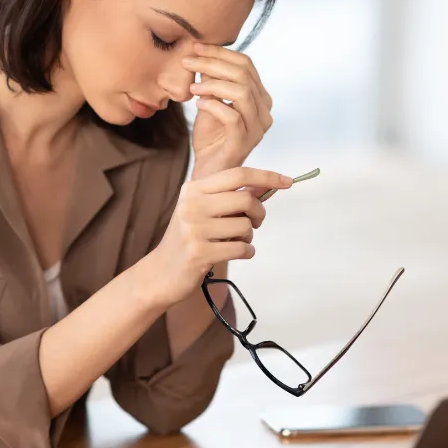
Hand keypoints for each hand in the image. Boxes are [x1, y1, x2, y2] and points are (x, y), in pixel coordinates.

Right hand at [143, 167, 291, 307]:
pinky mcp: (199, 253)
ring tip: (236, 242)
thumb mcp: (203, 212)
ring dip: (249, 237)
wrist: (160, 273)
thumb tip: (263, 187)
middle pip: (245, 199)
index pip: (237, 174)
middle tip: (255, 223)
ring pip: (245, 226)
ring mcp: (194, 229)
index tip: (286, 181)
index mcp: (193, 189)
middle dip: (259, 213)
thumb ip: (229, 199)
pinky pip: (241, 249)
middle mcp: (192, 205)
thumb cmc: (187, 240)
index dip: (266, 176)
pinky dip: (247, 252)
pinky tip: (238, 253)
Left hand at [183, 43, 273, 178]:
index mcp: (260, 98)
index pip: (246, 65)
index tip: (195, 48)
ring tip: (192, 87)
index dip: (220, 53)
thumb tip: (202, 53)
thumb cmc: (211, 138)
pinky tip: (197, 105)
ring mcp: (257, 128)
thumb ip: (211, 81)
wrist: (208, 171)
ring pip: (242, 92)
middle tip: (187, 61)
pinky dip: (213, 106)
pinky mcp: (244, 142)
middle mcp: (264, 112)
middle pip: (243, 75)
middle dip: (212, 63)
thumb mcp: (210, 102)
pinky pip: (232, 116)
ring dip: (213, 84)